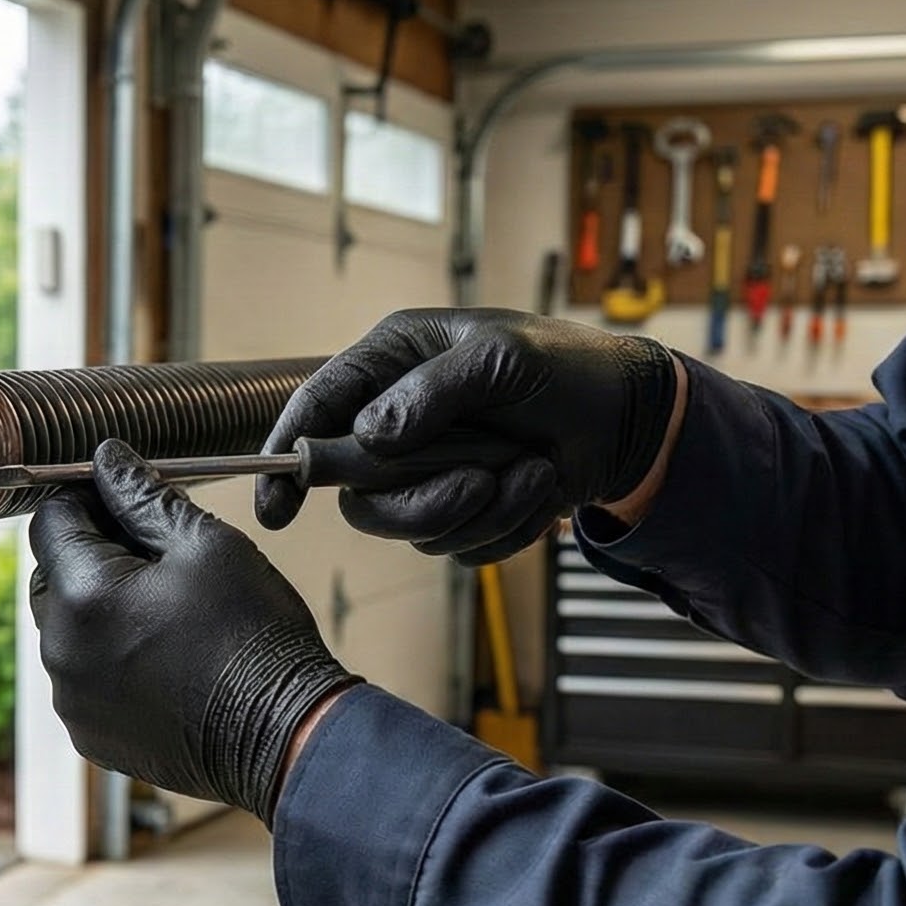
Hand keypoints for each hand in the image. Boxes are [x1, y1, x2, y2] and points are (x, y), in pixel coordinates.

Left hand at [29, 441, 360, 824]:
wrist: (285, 735)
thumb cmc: (254, 635)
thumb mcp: (207, 545)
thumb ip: (144, 497)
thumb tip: (107, 459)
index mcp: (84, 595)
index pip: (50, 521)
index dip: (87, 500)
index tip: (126, 502)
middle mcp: (61, 652)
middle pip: (50, 576)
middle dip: (90, 556)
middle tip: (155, 559)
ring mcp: (72, 701)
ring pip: (65, 630)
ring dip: (99, 610)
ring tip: (166, 614)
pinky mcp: (90, 737)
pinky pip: (82, 679)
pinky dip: (108, 661)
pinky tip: (163, 659)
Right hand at [254, 309, 680, 563]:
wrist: (629, 418)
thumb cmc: (566, 368)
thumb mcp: (503, 359)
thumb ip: (432, 391)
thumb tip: (371, 436)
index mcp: (393, 363)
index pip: (317, 408)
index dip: (287, 456)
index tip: (276, 507)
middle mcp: (399, 419)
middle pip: (360, 494)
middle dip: (420, 501)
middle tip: (476, 483)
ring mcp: (428, 469)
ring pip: (410, 529)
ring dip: (478, 511)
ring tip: (529, 471)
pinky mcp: (462, 508)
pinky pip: (458, 547)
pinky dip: (505, 526)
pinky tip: (539, 486)